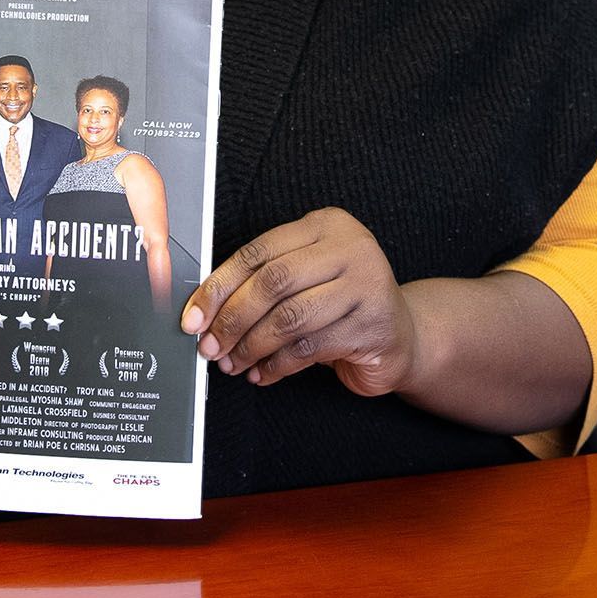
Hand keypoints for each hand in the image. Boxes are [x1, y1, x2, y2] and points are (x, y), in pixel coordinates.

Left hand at [181, 207, 417, 394]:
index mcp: (325, 225)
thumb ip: (264, 282)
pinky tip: (263, 372)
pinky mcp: (374, 325)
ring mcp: (367, 285)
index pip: (259, 251)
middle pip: (273, 282)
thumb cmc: (341, 302)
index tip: (195, 315)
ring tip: (234, 363)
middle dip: (233, 318)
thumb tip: (205, 311)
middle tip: (210, 345)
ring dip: (252, 346)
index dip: (220, 285)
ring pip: (290, 317)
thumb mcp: (306, 276)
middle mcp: (350, 247)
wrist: (401, 334)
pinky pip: (311, 348)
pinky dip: (278, 365)